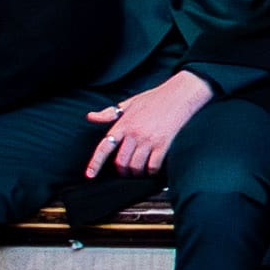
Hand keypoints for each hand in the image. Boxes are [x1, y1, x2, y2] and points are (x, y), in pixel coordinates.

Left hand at [85, 72, 215, 175]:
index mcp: (123, 124)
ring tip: (140, 171)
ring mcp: (148, 139)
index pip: (104, 147)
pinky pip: (153, 165)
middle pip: (121, 162)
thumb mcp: (129, 103)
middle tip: (126, 171)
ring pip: (136, 166)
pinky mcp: (163, 143)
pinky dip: (152, 171)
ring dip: (137, 173)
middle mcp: (134, 133)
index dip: (95, 163)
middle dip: (122, 171)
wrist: (180, 94)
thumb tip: (90, 117)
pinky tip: (153, 169)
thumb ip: (109, 113)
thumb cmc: (155, 97)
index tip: (90, 175)